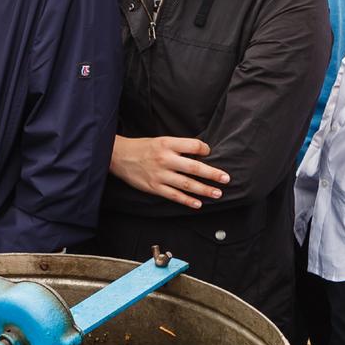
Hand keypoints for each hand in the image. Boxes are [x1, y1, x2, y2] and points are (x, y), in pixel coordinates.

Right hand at [110, 135, 228, 208]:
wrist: (119, 156)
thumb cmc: (142, 148)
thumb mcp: (160, 140)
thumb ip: (178, 147)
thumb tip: (199, 156)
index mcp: (167, 144)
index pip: (193, 146)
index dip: (204, 149)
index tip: (209, 153)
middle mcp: (165, 159)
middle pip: (194, 168)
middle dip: (212, 174)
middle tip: (226, 178)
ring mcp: (160, 175)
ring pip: (186, 184)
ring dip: (204, 190)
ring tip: (217, 193)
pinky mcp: (154, 187)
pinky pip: (174, 195)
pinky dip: (187, 200)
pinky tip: (198, 203)